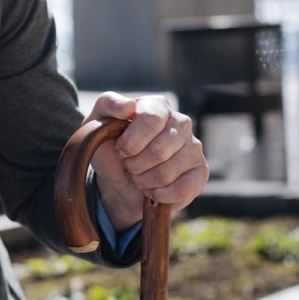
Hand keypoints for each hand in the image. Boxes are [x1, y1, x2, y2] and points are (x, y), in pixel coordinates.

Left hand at [85, 93, 208, 230]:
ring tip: (139, 176)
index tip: (120, 150)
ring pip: (167, 173)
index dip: (131, 142)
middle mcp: (181, 122)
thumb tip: (129, 107)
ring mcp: (194, 147)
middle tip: (128, 165)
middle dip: (135, 165)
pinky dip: (159, 195)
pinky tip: (153, 189)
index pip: (151, 121)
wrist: (119, 179)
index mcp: (158, 106)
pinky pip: (182, 190)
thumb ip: (108, 104)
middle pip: (159, 150)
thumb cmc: (110, 147)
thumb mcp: (97, 123)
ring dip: (143, 181)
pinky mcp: (200, 172)